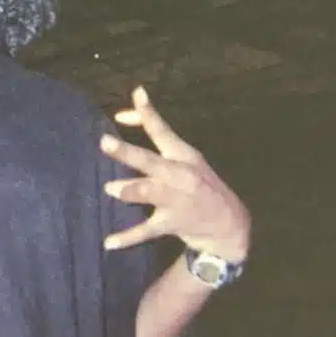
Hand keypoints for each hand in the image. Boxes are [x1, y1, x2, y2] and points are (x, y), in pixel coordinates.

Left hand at [101, 86, 249, 261]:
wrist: (230, 224)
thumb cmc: (199, 183)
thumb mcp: (184, 156)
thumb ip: (155, 133)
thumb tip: (122, 113)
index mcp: (183, 155)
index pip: (163, 131)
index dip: (148, 113)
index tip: (137, 94)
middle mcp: (181, 175)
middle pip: (151, 161)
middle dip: (128, 153)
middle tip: (105, 142)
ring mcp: (178, 200)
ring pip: (152, 194)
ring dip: (131, 190)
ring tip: (110, 189)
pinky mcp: (174, 223)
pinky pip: (147, 231)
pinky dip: (127, 238)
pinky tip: (108, 243)